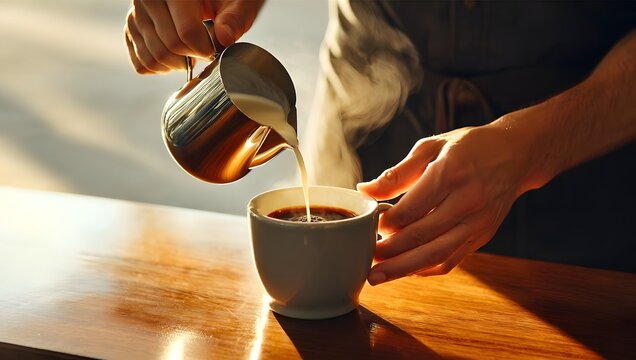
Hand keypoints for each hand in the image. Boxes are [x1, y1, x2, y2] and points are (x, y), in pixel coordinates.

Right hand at [124, 0, 263, 73]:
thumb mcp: (238, 2)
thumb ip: (235, 18)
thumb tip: (224, 38)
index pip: (186, 31)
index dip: (204, 49)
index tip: (214, 50)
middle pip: (169, 46)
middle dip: (192, 57)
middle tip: (204, 51)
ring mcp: (135, 15)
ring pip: (153, 58)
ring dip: (177, 65)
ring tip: (191, 53)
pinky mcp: (130, 29)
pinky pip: (142, 63)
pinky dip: (161, 68)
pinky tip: (175, 57)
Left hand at [358, 124, 531, 284]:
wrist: (517, 154)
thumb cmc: (469, 147)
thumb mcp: (431, 147)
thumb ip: (397, 173)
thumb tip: (364, 190)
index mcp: (452, 173)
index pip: (412, 208)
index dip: (386, 222)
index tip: (370, 225)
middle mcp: (468, 201)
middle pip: (422, 236)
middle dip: (389, 252)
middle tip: (365, 261)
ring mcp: (478, 222)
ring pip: (436, 254)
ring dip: (404, 268)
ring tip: (378, 276)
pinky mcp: (482, 236)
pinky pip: (451, 259)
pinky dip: (426, 269)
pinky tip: (406, 270)